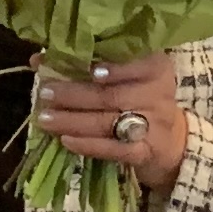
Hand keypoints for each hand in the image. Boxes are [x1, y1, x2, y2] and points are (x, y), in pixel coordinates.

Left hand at [36, 53, 188, 190]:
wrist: (173, 141)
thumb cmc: (140, 98)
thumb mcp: (128, 76)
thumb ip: (91, 64)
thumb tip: (40, 59)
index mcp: (155, 67)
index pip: (137, 64)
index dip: (113, 68)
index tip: (89, 69)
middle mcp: (158, 94)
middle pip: (112, 95)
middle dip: (74, 95)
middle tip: (46, 93)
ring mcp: (154, 125)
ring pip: (108, 122)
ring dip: (72, 120)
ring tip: (45, 118)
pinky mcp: (145, 152)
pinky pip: (113, 149)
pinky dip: (88, 145)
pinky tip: (65, 140)